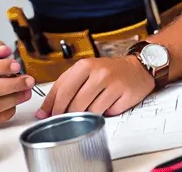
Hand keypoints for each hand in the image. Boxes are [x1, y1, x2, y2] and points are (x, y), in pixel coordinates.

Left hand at [37, 56, 154, 118]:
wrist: (136, 68)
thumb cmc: (108, 71)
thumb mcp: (84, 72)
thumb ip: (64, 88)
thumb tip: (45, 110)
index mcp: (85, 65)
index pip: (62, 90)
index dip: (52, 106)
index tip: (46, 115)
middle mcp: (99, 73)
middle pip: (74, 104)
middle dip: (68, 115)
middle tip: (68, 117)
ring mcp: (112, 84)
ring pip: (90, 111)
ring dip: (87, 115)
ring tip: (92, 106)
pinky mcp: (124, 95)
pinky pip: (107, 113)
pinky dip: (104, 113)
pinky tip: (107, 104)